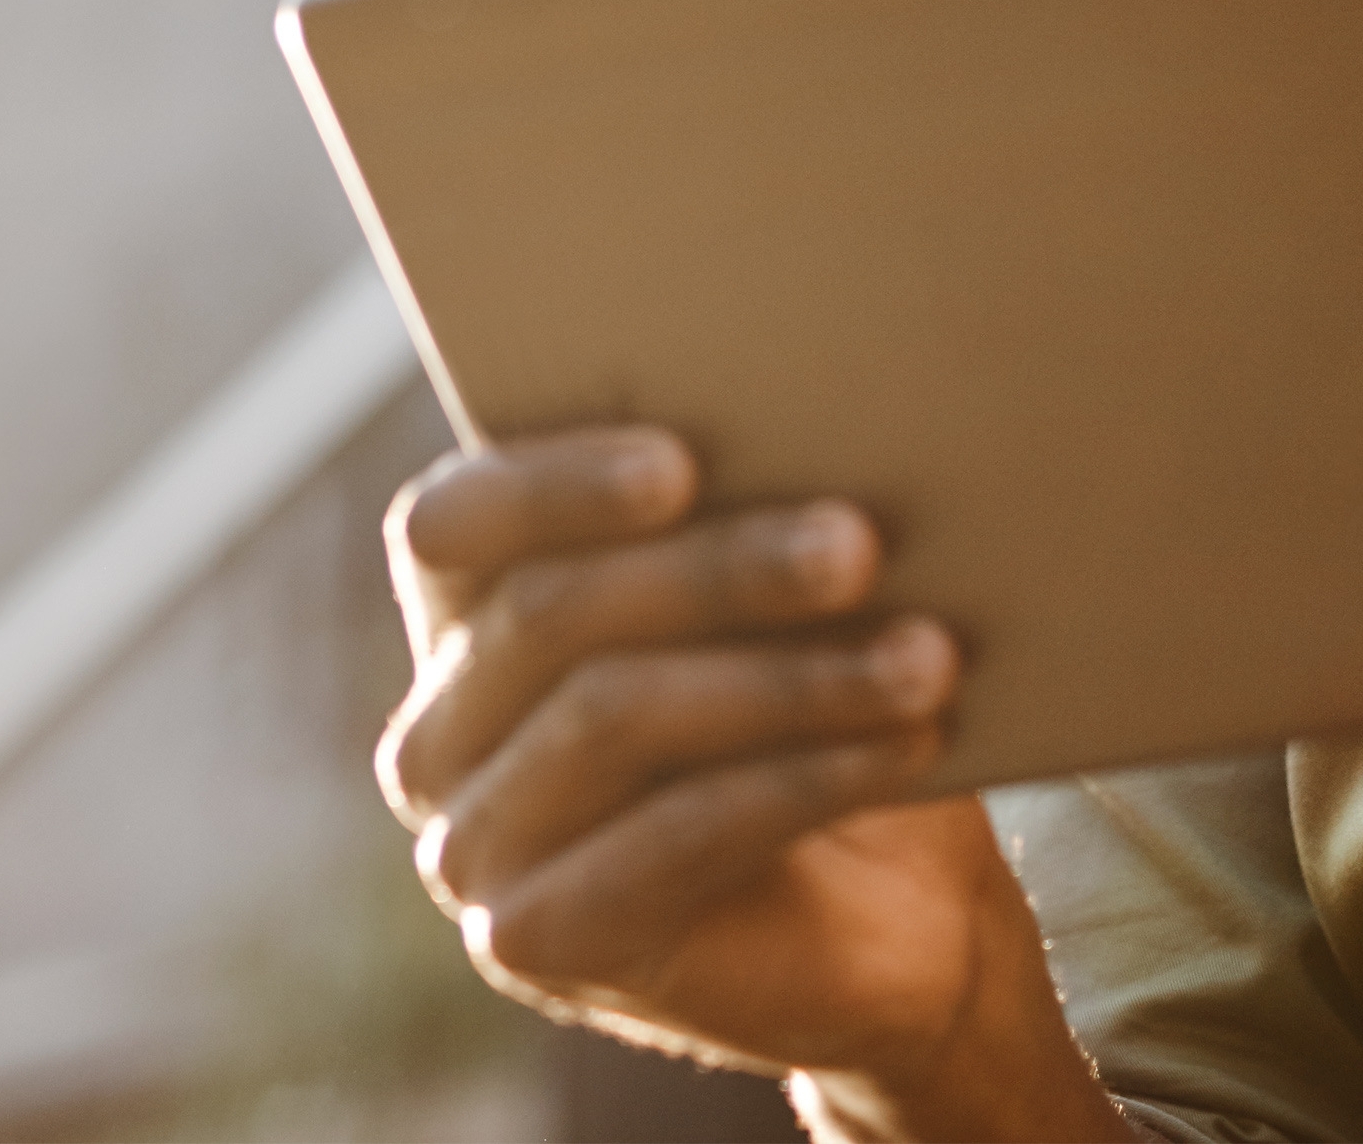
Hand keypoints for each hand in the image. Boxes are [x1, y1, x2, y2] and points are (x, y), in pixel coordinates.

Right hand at [377, 427, 1125, 1135]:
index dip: (551, 483)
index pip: (448, 524)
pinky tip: (904, 743)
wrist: (884, 927)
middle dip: (718, 570)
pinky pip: (670, 836)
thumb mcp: (770, 609)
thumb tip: (814, 420)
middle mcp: (437, 734)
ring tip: (925, 653)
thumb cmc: (815, 721)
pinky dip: (801, 779)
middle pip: (553, 615)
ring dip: (787, 679)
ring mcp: (472, 849)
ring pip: (614, 720)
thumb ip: (738, 524)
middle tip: (859, 542)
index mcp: (464, 618)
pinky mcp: (537, 943)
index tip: (683, 462)